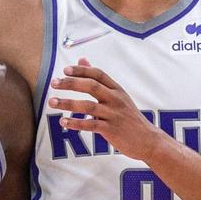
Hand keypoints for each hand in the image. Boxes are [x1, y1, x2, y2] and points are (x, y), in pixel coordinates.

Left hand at [47, 58, 163, 160]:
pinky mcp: (111, 130)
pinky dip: (75, 123)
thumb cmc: (129, 117)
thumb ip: (99, 80)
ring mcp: (113, 115)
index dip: (81, 70)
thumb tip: (82, 59)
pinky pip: (90, 125)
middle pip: (91, 86)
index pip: (98, 74)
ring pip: (88, 106)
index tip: (65, 70)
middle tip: (54, 83)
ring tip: (52, 102)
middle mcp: (116, 100)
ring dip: (68, 103)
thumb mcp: (118, 96)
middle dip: (71, 83)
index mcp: (117, 90)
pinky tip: (63, 122)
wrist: (148, 140)